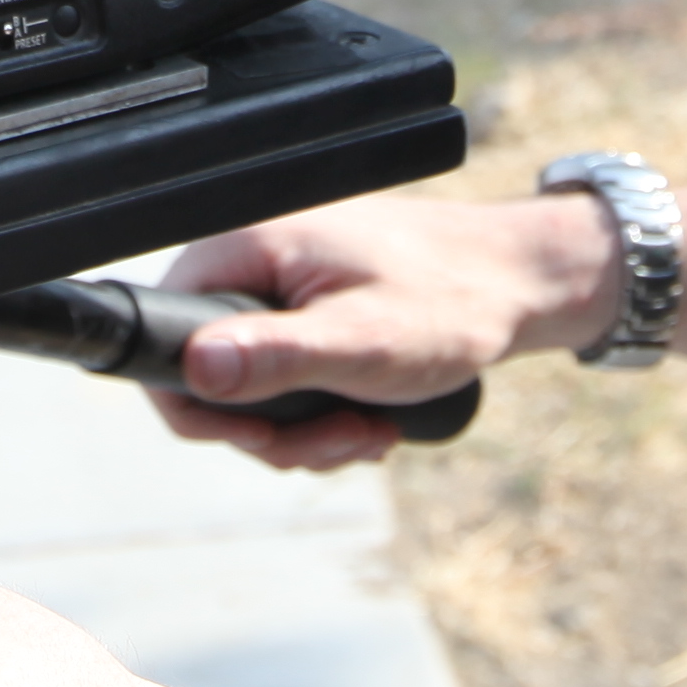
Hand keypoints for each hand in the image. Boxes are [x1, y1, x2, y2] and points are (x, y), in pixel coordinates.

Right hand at [149, 192, 610, 466]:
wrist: (523, 284)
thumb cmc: (452, 301)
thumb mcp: (363, 342)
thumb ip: (275, 356)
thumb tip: (194, 369)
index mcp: (250, 248)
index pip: (164, 332)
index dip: (200, 404)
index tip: (265, 435)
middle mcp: (254, 261)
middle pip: (208, 377)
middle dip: (272, 431)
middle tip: (340, 439)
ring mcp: (282, 290)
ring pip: (250, 392)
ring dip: (305, 433)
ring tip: (370, 431)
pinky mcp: (308, 314)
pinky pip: (285, 383)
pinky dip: (321, 416)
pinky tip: (371, 420)